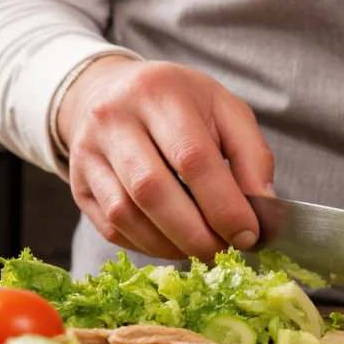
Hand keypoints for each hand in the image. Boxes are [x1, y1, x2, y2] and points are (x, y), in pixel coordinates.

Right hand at [57, 56, 273, 260]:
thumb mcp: (225, 110)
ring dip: (170, 246)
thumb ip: (253, 156)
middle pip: (152, 191)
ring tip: (202, 250)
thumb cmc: (178, 103)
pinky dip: (147, 247)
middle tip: (225, 252)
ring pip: (126, 215)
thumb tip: (264, 209)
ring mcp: (88, 153)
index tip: (248, 234)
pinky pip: (111, 229)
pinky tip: (173, 244)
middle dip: (196, 233)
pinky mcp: (79, 184)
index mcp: (159, 93)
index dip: (224, 205)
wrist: (111, 91)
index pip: (192, 158)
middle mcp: (113, 119)